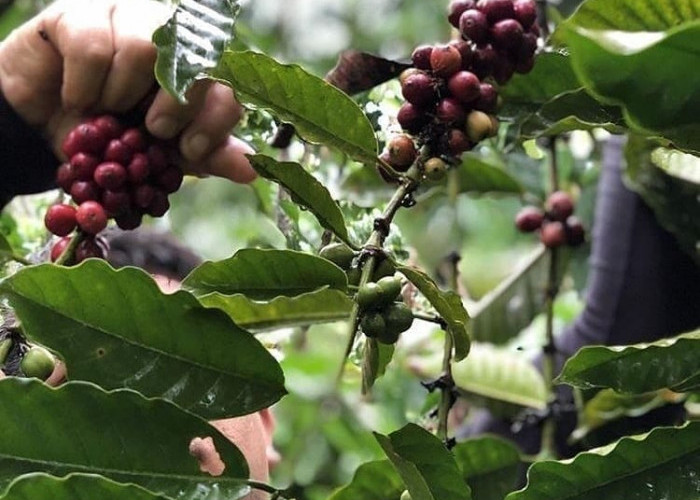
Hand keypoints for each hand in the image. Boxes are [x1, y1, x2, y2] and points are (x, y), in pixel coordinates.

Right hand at [0, 0, 254, 183]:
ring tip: (108, 110)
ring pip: (144, 48)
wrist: (46, 129)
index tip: (191, 148)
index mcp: (196, 69)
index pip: (228, 82)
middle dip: (178, 105)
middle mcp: (169, 36)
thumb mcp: (164, 155)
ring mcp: (126, 17)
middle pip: (194, 57)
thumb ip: (205, 156)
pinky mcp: (79, 14)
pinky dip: (85, 86)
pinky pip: (93, 47)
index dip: (217, 117)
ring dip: (123, 95)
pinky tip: (79, 97)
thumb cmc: (114, 139)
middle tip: (152, 129)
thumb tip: (252, 172)